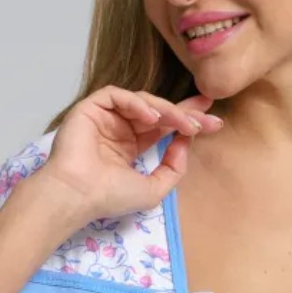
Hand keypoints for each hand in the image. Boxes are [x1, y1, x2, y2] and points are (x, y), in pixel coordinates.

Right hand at [40, 86, 223, 224]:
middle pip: (158, 111)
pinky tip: (152, 117)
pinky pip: (117, 95)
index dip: (187, 120)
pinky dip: (137, 103)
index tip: (213, 120)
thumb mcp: (154, 189)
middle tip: (207, 113)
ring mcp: (106, 117)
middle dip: (185, 111)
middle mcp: (120, 128)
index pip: (163, 127)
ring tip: (183, 123)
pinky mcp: (91, 108)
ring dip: (166, 110)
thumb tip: (186, 143)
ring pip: (142, 101)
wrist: (78, 195)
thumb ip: (173, 168)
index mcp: (131, 145)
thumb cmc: (110, 197)